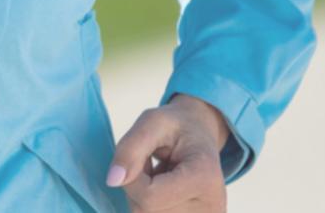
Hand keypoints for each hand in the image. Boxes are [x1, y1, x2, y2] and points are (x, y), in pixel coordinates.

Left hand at [107, 93, 230, 211]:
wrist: (201, 137)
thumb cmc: (176, 126)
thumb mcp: (152, 122)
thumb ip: (130, 149)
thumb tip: (112, 181)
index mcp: (205, 179)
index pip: (148, 198)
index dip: (131, 178)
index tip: (141, 157)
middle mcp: (212, 207)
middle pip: (145, 211)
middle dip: (136, 187)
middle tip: (151, 164)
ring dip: (142, 196)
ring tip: (159, 176)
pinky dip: (150, 205)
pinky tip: (162, 190)